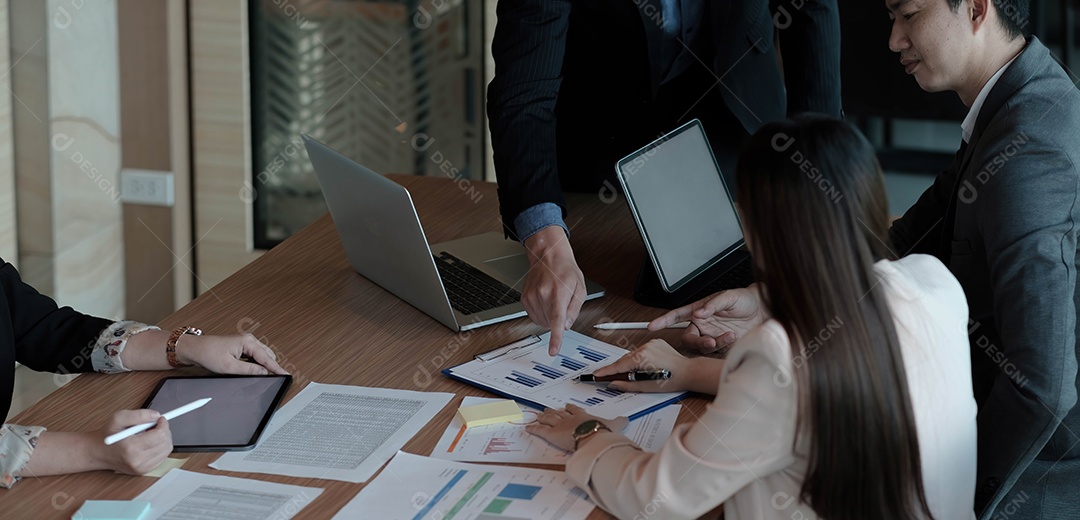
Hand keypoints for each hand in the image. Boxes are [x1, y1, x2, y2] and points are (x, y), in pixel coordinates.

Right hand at [93, 409, 172, 474]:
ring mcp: (141, 468)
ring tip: (150, 434)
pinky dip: (160, 448)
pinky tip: (149, 443)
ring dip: (163, 439)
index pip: (160, 435)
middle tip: (155, 425)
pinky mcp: (143, 471)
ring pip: (166, 450)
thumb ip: (139, 415)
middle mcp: (137, 461)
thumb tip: (156, 416)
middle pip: (166, 443)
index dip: (163, 424)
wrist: (98, 452)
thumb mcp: (118, 418)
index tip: (160, 419)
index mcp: (131, 448)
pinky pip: (162, 457)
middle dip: (164, 431)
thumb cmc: (107, 435)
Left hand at [179, 333, 288, 374]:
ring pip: (262, 357)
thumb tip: (264, 373)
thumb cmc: (208, 353)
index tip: (286, 375)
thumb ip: (249, 370)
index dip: (277, 369)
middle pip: (267, 356)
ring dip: (264, 366)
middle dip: (271, 367)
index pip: (267, 358)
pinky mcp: (241, 348)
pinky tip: (255, 371)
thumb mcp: (229, 366)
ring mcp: (245, 344)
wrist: (195, 349)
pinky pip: (255, 357)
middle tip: (277, 379)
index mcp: (248, 342)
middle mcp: (249, 341)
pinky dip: (257, 365)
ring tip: (267, 376)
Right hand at [521, 226, 586, 354]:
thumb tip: (567, 326)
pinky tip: (545, 301)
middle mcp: (543, 295)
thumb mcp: (580, 288)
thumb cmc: (565, 270)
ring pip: (541, 321)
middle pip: (550, 323)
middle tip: (562, 304)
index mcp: (559, 293)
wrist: (548, 256)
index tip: (553, 350)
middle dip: (558, 320)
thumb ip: (575, 310)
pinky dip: (541, 313)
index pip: (557, 321)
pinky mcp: (525, 298)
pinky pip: (534, 316)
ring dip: (549, 317)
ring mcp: (532, 297)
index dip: (556, 338)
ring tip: (553, 300)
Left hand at [526, 404, 627, 451]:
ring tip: (539, 415)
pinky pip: (540, 431)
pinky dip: (533, 429)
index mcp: (582, 415)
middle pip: (559, 413)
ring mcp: (559, 425)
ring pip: (549, 420)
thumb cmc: (603, 431)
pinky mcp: (551, 434)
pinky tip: (528, 428)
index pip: (575, 410)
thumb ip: (619, 421)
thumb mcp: (614, 425)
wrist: (593, 437)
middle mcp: (569, 418)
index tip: (567, 406)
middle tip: (547, 409)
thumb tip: (626, 418)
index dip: (570, 408)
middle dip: (553, 411)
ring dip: (543, 417)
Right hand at [590, 339, 693, 392]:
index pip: (618, 365)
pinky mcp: (656, 342)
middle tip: (607, 377)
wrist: (688, 372)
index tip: (597, 374)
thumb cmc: (672, 380)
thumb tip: (613, 384)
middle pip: (624, 359)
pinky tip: (641, 366)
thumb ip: (627, 385)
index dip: (606, 371)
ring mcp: (651, 343)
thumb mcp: (647, 387)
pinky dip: (638, 357)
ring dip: (628, 363)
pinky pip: (641, 350)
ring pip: (632, 354)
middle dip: (617, 368)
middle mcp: (645, 347)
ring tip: (627, 374)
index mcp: (642, 358)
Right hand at [649, 283, 766, 353]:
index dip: (664, 320)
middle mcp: (703, 325)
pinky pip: (716, 351)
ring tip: (730, 335)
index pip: (677, 315)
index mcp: (699, 310)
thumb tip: (699, 312)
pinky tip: (733, 337)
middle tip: (709, 341)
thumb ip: (713, 304)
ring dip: (714, 343)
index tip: (653, 325)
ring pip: (702, 346)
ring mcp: (712, 335)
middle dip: (697, 342)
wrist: (765, 311)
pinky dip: (723, 345)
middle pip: (688, 338)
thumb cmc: (745, 300)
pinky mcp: (723, 346)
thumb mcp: (729, 296)